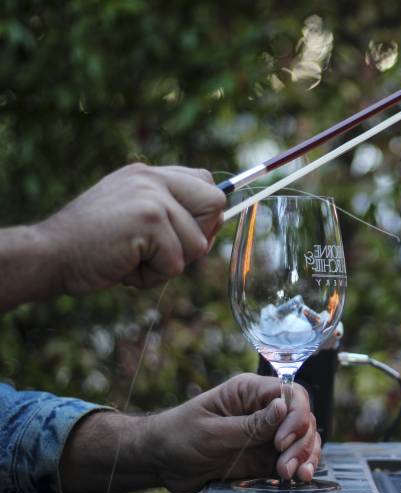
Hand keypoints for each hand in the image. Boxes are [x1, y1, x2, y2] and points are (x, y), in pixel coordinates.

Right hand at [37, 163, 225, 293]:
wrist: (49, 255)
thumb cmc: (92, 245)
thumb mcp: (133, 216)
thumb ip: (169, 211)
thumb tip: (219, 219)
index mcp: (149, 174)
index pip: (206, 183)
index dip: (206, 214)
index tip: (185, 234)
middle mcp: (152, 178)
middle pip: (215, 205)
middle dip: (198, 238)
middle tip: (160, 251)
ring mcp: (152, 197)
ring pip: (197, 244)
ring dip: (168, 265)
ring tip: (132, 259)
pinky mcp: (150, 220)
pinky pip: (175, 263)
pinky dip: (151, 277)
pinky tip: (124, 266)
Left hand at [145, 373, 320, 492]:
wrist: (160, 463)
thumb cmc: (178, 436)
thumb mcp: (212, 432)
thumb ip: (250, 425)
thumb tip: (284, 407)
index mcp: (250, 391)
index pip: (290, 394)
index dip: (295, 416)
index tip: (281, 442)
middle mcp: (263, 409)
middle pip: (302, 417)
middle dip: (301, 442)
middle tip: (284, 467)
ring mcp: (267, 433)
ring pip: (303, 438)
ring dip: (305, 456)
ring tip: (294, 476)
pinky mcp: (265, 456)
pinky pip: (292, 458)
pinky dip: (300, 466)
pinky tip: (298, 479)